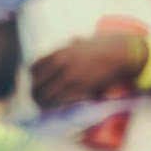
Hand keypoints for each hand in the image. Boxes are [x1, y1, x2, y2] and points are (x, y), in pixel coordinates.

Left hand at [29, 30, 146, 110]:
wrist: (118, 53)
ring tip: (44, 107)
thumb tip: (55, 52)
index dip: (32, 79)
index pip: (33, 69)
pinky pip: (62, 100)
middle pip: (37, 84)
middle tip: (37, 100)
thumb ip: (64, 48)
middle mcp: (61, 64)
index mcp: (58, 53)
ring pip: (47, 96)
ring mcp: (70, 76)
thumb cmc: (99, 47)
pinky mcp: (81, 88)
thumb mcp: (77, 42)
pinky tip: (56, 108)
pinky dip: (57, 105)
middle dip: (35, 94)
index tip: (35, 85)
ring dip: (44, 103)